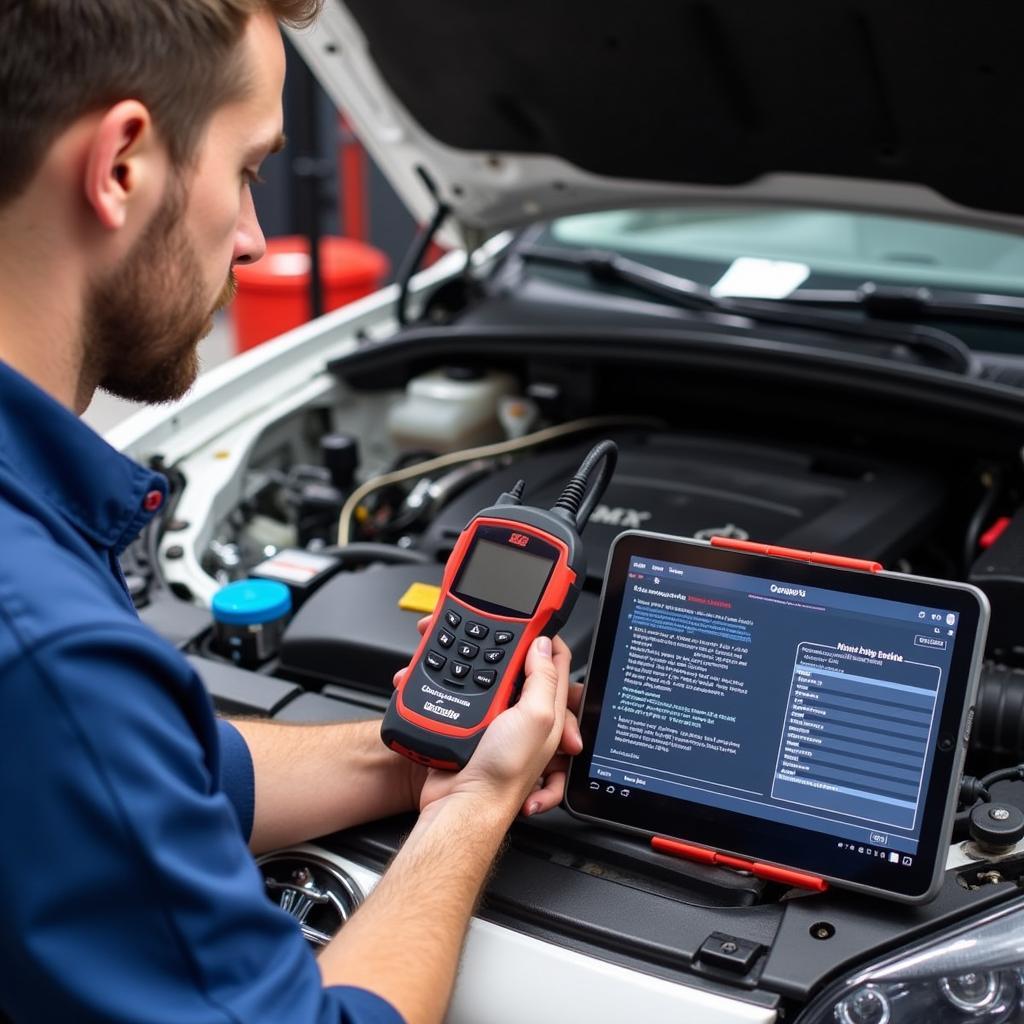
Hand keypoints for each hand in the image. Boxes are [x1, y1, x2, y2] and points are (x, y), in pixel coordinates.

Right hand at [393, 619, 582, 817]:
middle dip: (507, 647)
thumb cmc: (501, 775)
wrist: (459, 805)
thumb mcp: (536, 718)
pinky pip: (464, 695)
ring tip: (466, 646)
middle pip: (520, 666)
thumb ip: (543, 678)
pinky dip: (454, 684)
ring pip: (489, 677)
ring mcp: (496, 719)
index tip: (533, 619)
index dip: (546, 638)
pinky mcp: (469, 725)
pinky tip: (449, 676)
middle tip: (495, 627)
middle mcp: (524, 713)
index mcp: (548, 709)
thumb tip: (543, 645)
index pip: (556, 662)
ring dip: (474, 663)